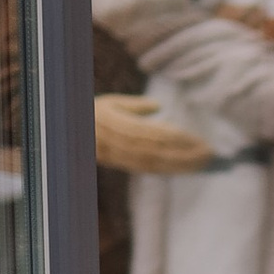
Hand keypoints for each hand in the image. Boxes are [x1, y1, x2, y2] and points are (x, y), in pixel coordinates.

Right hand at [93, 93, 211, 173]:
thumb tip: (157, 106)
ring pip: (151, 163)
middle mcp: (113, 141)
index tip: (197, 139)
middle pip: (153, 151)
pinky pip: (144, 169)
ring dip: (179, 165)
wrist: (65, 133)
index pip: (149, 133)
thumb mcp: (110, 102)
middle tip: (209, 154)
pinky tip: (184, 169)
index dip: (174, 138)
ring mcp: (114, 155)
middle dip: (183, 154)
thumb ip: (134, 105)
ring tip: (203, 163)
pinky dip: (166, 170)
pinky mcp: (116, 164)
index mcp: (112, 121)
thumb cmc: (92, 113)